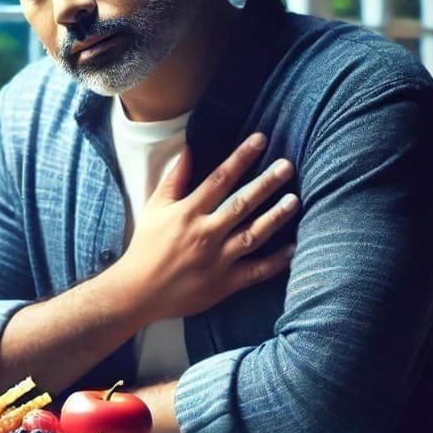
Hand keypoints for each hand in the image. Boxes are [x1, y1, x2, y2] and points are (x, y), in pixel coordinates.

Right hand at [110, 133, 297, 322]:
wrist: (138, 292)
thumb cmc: (146, 246)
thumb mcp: (155, 207)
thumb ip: (175, 179)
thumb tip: (190, 149)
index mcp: (187, 213)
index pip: (219, 179)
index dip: (241, 158)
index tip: (260, 140)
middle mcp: (204, 234)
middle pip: (241, 205)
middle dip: (266, 184)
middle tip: (287, 167)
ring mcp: (216, 261)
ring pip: (252, 235)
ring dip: (275, 217)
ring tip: (294, 200)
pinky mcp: (224, 284)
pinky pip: (255, 271)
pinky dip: (276, 261)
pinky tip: (293, 248)